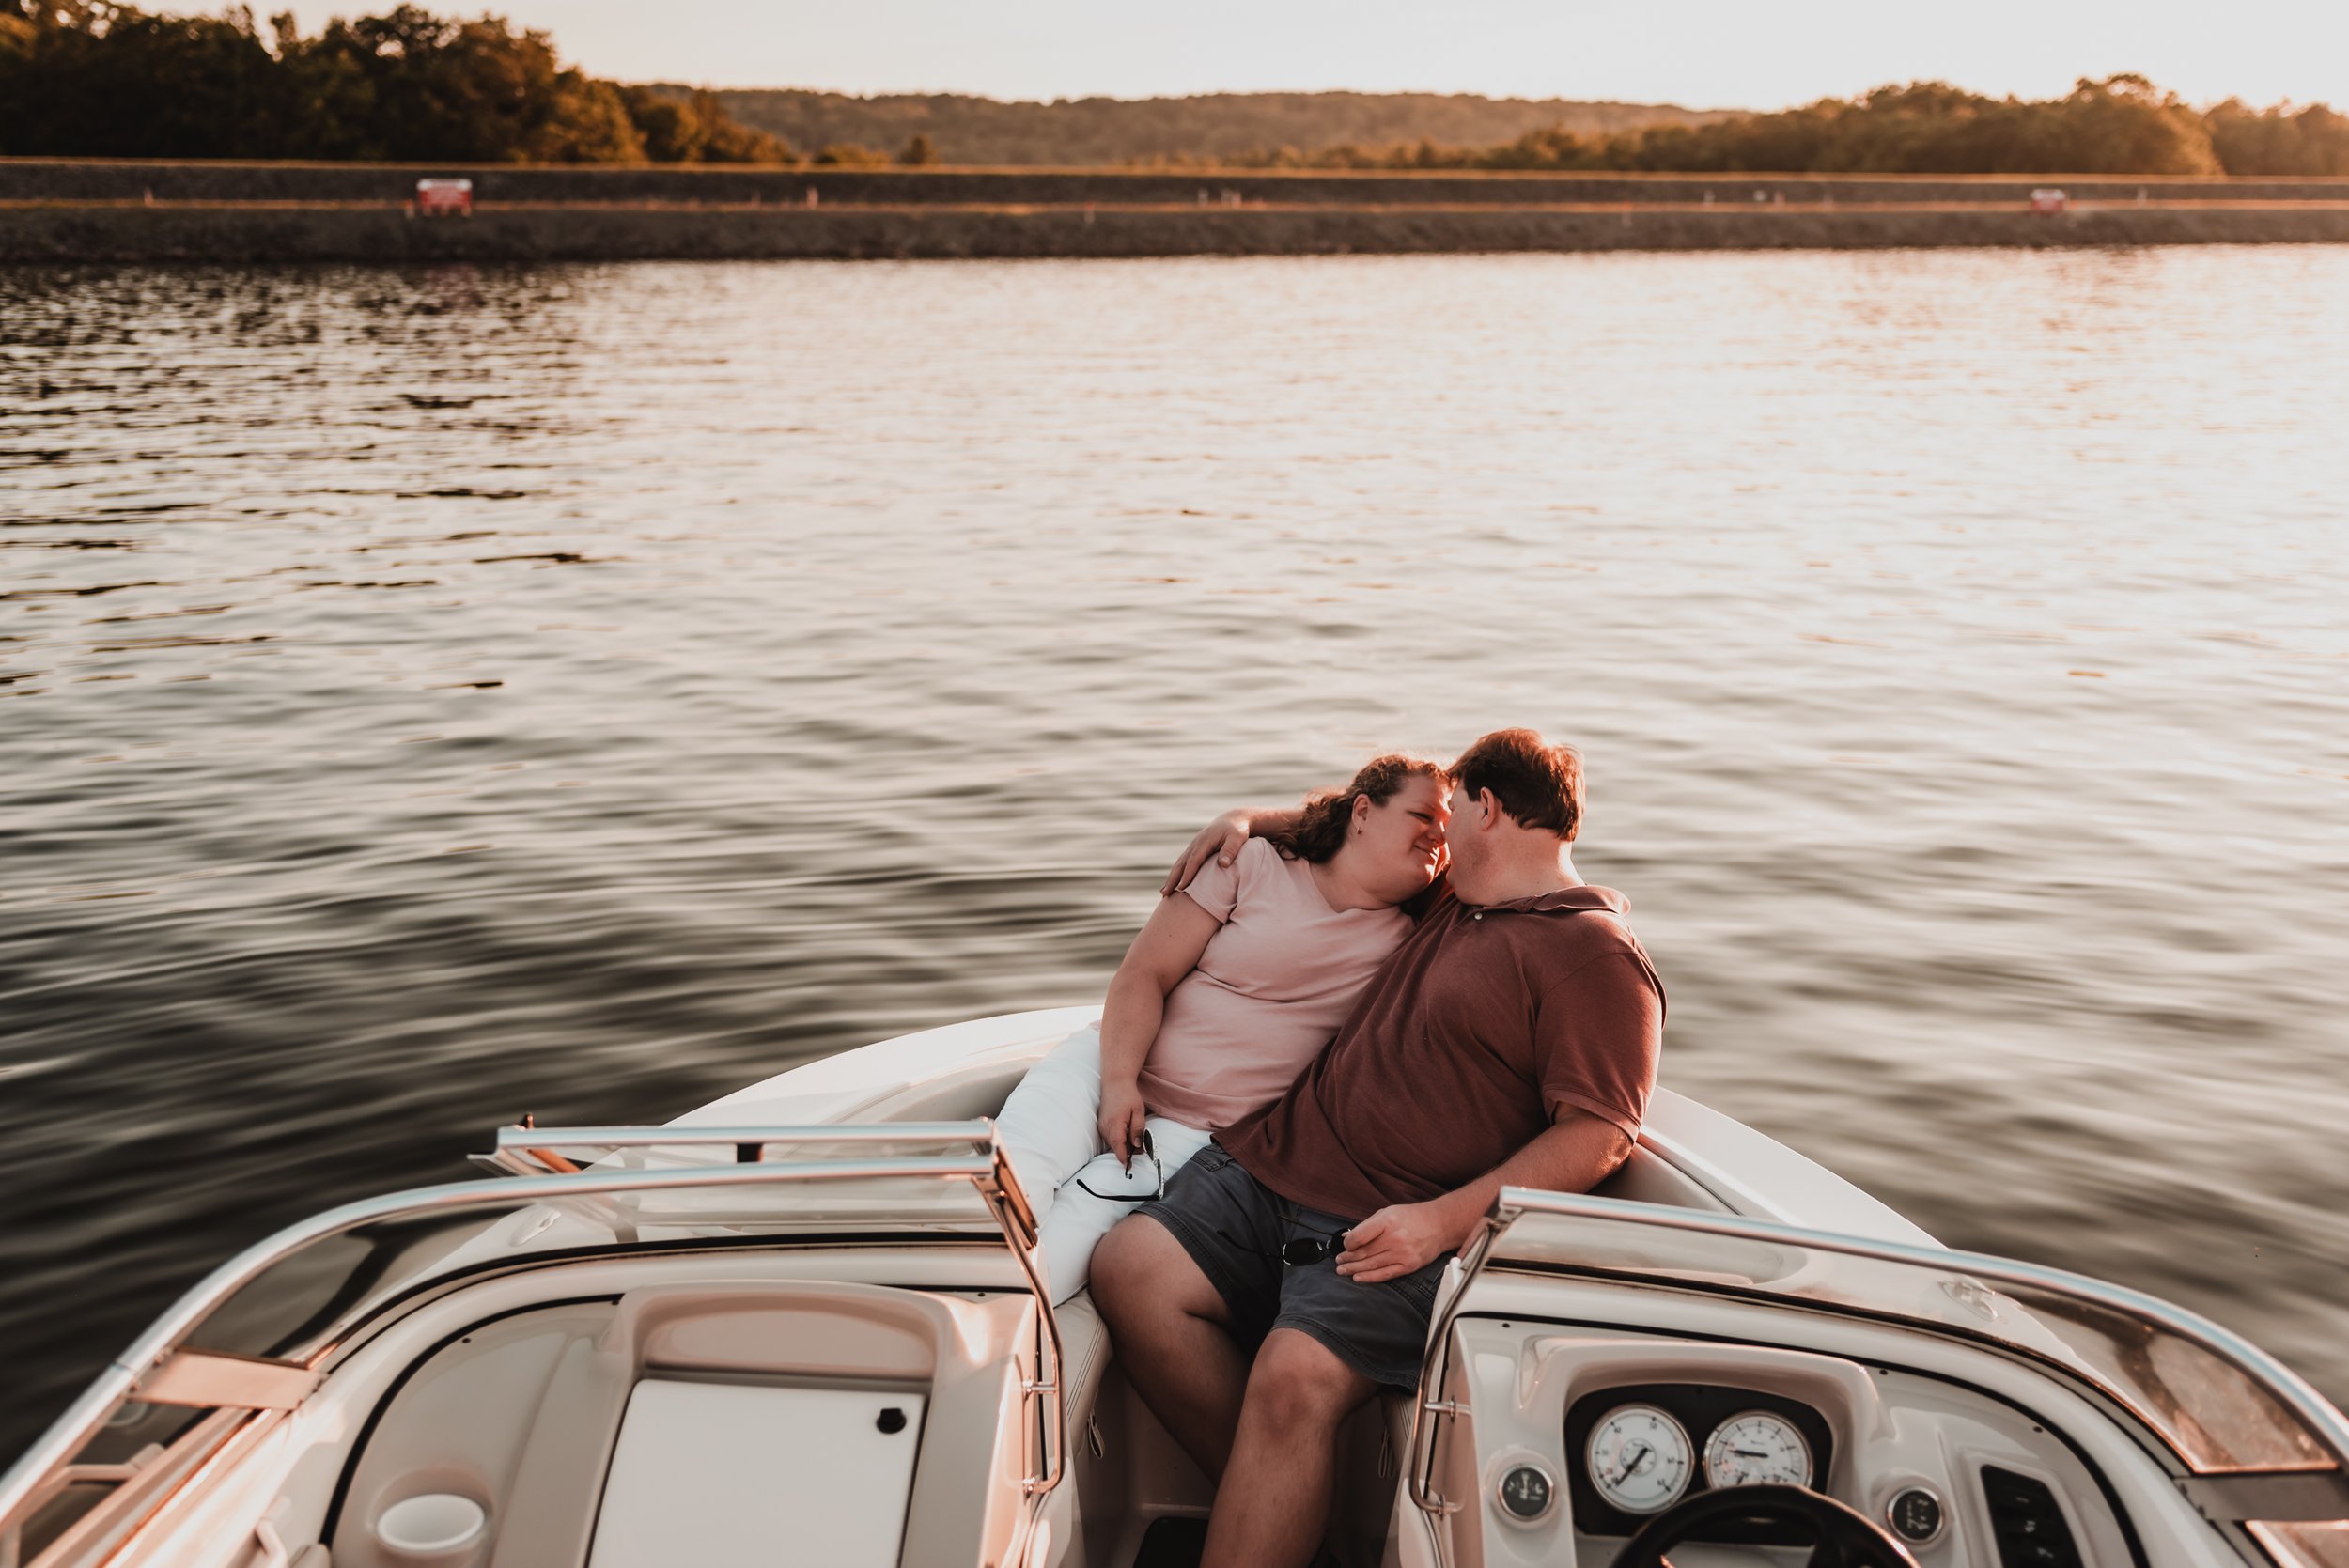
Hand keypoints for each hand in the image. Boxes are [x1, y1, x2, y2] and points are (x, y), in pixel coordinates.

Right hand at [1098, 1080, 1147, 1167]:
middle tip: (1140, 1150)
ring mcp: (1102, 1125)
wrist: (1115, 1082)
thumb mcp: (1139, 1112)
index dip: (1124, 1158)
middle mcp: (1105, 1127)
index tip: (1129, 1166)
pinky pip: (1109, 1137)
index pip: (1118, 1147)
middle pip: (1115, 1147)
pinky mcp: (1102, 1124)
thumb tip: (1137, 1146)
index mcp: (1115, 1124)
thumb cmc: (1128, 1095)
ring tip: (1135, 1141)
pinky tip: (1126, 1135)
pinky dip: (1117, 1139)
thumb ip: (1138, 1130)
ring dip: (1122, 1145)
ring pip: (1112, 1143)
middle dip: (1126, 1152)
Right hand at [1160, 809, 1252, 896]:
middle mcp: (1196, 844)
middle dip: (1172, 879)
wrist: (1233, 819)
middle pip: (1181, 863)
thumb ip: (1230, 850)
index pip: (1194, 860)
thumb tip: (1223, 864)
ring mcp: (1194, 847)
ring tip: (1164, 894)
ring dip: (1171, 878)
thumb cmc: (1237, 830)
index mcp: (1205, 841)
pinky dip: (1176, 874)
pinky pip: (1183, 863)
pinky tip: (1173, 885)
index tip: (1181, 888)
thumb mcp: (1237, 838)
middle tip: (1165, 894)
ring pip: (1179, 864)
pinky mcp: (1195, 850)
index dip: (1187, 874)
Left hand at [1335, 1200, 1458, 1283]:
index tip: (1344, 1245)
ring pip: (1371, 1265)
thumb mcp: (1388, 1212)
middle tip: (1339, 1261)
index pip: (1359, 1236)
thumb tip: (1348, 1237)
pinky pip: (1385, 1274)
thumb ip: (1368, 1225)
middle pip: (1364, 1252)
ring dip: (1354, 1269)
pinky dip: (1369, 1277)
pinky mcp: (1409, 1265)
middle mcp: (1395, 1237)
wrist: (1440, 1225)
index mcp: (1388, 1220)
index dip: (1347, 1244)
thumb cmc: (1413, 1217)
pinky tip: (1358, 1277)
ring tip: (1343, 1270)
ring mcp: (1402, 1253)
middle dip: (1347, 1258)